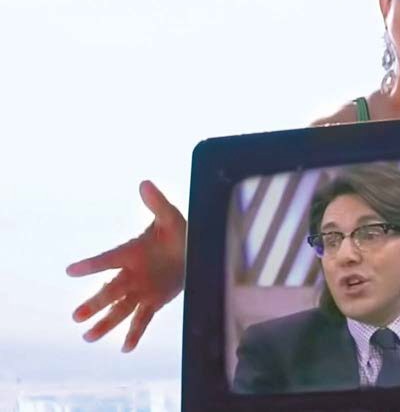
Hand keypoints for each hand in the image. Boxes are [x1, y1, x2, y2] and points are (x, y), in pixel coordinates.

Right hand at [66, 180, 185, 351]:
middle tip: (76, 316)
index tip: (71, 270)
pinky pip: (143, 319)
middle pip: (110, 291)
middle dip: (95, 303)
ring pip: (121, 309)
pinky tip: (125, 348)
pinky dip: (135, 333)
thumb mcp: (171, 217)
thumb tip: (144, 183)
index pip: (107, 260)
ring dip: (106, 323)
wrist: (194, 249)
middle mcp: (132, 274)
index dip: (91, 265)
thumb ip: (157, 203)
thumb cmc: (179, 232)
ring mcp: (142, 289)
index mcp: (131, 253)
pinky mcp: (155, 300)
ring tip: (88, 336)